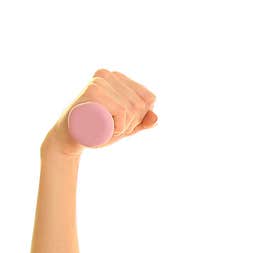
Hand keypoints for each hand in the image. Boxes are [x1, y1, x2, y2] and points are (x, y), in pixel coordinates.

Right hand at [42, 69, 157, 157]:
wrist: (70, 140)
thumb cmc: (97, 131)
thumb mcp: (125, 127)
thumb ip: (142, 122)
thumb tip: (155, 117)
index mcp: (118, 78)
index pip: (149, 98)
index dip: (140, 117)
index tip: (120, 121)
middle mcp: (108, 74)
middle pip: (141, 105)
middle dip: (131, 124)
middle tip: (110, 127)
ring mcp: (100, 81)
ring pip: (132, 109)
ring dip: (123, 127)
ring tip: (105, 126)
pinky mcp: (93, 90)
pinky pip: (122, 111)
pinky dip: (118, 127)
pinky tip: (104, 128)